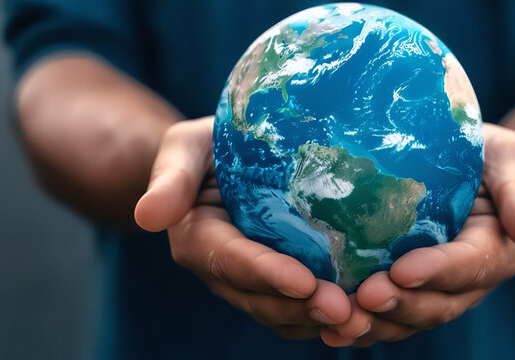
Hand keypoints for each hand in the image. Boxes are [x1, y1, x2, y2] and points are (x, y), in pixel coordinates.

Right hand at [134, 117, 350, 339]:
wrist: (224, 156)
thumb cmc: (206, 144)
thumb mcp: (183, 147)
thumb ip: (171, 178)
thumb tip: (149, 217)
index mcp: (197, 239)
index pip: (232, 262)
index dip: (267, 274)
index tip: (304, 281)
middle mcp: (223, 269)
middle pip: (261, 299)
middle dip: (302, 308)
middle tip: (345, 310)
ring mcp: (252, 280)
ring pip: (284, 313)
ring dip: (320, 320)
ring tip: (361, 319)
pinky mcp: (280, 279)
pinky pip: (302, 307)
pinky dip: (328, 315)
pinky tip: (365, 312)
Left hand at [319, 123, 514, 346]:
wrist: (467, 167)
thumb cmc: (489, 154)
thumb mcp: (511, 160)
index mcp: (495, 249)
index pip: (469, 266)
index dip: (437, 272)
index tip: (401, 270)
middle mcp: (466, 281)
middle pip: (437, 304)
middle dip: (400, 305)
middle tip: (362, 298)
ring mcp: (435, 290)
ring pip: (408, 319)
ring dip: (375, 324)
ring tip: (339, 320)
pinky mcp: (405, 291)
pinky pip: (385, 316)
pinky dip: (359, 325)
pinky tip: (327, 327)